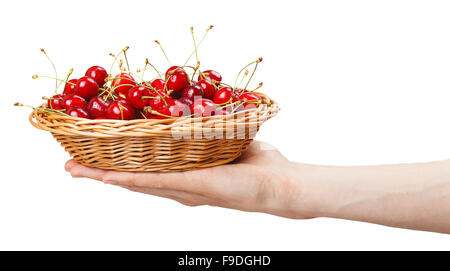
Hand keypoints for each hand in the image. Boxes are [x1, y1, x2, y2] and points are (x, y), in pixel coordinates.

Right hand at [65, 141, 312, 218]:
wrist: (282, 184)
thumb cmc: (261, 166)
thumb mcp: (231, 143)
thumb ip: (215, 134)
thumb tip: (207, 116)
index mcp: (187, 177)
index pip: (148, 171)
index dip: (121, 165)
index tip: (98, 158)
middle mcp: (181, 187)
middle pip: (134, 179)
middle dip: (102, 172)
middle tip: (72, 165)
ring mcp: (185, 189)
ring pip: (138, 182)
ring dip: (105, 175)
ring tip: (76, 169)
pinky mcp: (195, 187)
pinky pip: (157, 182)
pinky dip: (131, 179)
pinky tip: (108, 176)